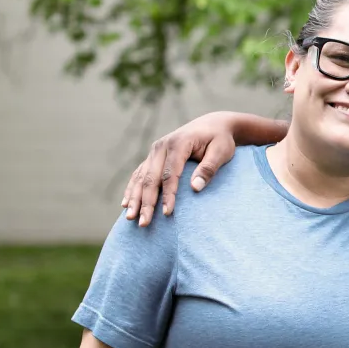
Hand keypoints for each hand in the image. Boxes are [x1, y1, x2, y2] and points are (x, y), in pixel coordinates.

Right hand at [121, 112, 238, 226]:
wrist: (212, 124)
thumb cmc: (220, 140)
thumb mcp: (221, 151)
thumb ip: (209, 168)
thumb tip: (195, 188)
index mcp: (178, 143)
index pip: (170, 174)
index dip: (168, 195)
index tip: (168, 213)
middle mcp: (161, 146)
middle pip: (151, 178)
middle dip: (146, 202)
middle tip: (143, 223)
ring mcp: (155, 151)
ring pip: (141, 178)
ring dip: (135, 198)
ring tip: (130, 218)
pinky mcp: (153, 157)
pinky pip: (139, 174)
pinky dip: (132, 189)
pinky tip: (126, 204)